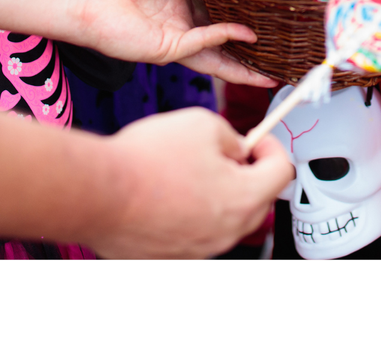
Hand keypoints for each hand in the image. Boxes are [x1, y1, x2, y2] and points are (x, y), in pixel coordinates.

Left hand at [76, 0, 279, 86]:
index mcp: (180, 5)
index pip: (218, 13)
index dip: (240, 12)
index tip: (264, 6)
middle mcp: (182, 26)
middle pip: (224, 41)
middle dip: (249, 50)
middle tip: (278, 48)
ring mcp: (175, 40)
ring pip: (217, 55)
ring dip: (243, 63)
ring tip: (270, 71)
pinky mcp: (166, 49)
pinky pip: (202, 44)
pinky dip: (223, 38)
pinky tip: (244, 33)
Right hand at [87, 109, 293, 257]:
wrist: (99, 192)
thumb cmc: (148, 159)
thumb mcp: (204, 123)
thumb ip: (231, 137)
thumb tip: (235, 148)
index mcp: (243, 198)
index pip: (282, 172)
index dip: (272, 147)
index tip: (259, 137)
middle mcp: (226, 232)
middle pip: (257, 200)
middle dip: (248, 172)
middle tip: (224, 152)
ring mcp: (199, 249)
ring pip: (225, 218)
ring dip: (217, 193)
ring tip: (187, 169)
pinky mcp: (172, 257)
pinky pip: (195, 232)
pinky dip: (190, 212)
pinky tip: (167, 192)